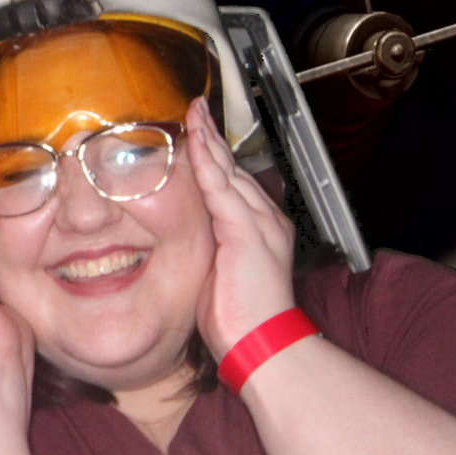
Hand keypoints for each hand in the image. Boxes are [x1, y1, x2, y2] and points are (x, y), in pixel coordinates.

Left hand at [184, 97, 296, 356]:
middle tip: (195, 108)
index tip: (199, 133)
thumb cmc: (241, 322)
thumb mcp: (219, 277)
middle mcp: (265, 220)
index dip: (215, 157)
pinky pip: (221, 187)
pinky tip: (195, 141)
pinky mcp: (246, 232)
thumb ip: (209, 252)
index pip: (234, 183)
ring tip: (194, 112)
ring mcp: (259, 223)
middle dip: (212, 137)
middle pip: (233, 169)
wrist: (263, 346)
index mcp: (261, 230)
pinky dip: (206, 162)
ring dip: (209, 139)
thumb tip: (190, 245)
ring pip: (228, 171)